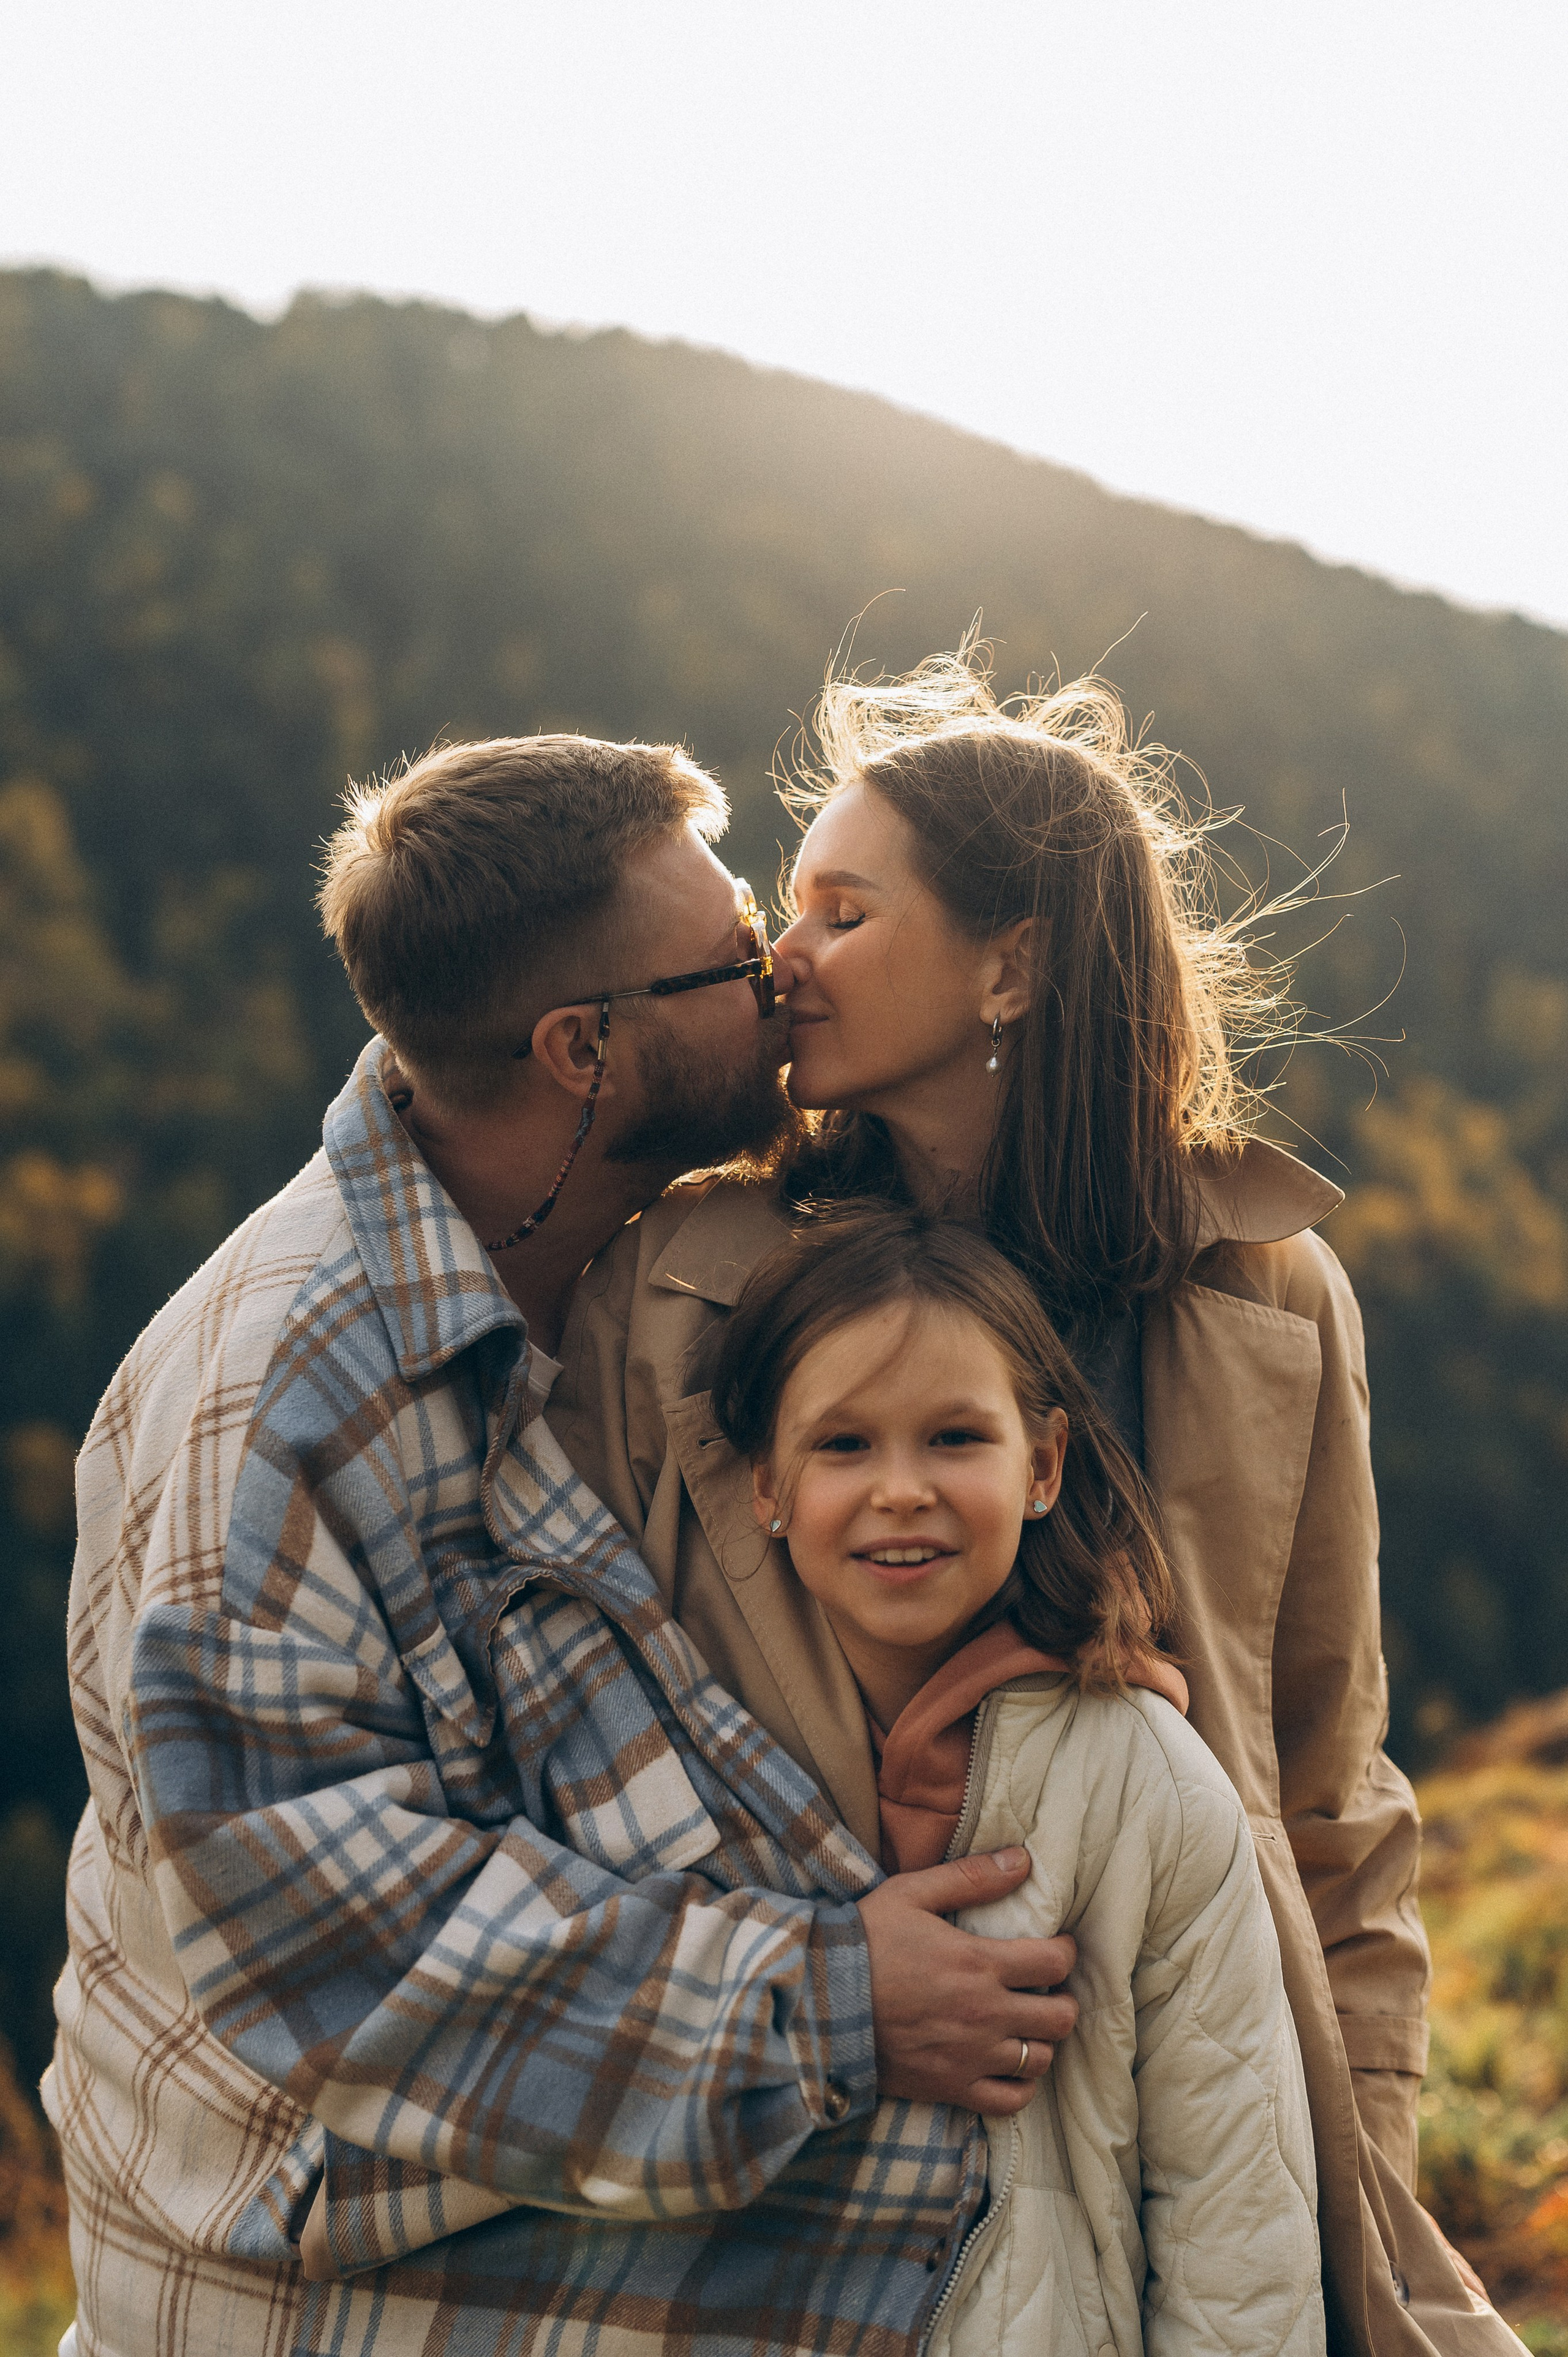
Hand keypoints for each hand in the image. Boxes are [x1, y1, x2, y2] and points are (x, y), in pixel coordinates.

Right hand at [857, 1847, 1076, 2113]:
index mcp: (979, 1963)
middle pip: (1060, 2016)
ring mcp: (970, 2057)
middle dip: (1061, 1998)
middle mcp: (985, 2014)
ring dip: (1041, 2040)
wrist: (819, 2001)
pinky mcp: (951, 2088)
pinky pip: (1011, 2101)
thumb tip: (1023, 1859)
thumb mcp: (912, 1894)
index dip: (1065, 1952)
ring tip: (1026, 2024)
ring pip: (1040, 2059)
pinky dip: (1020, 2086)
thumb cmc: (864, 1941)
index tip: (1055, 1947)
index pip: (1054, 1962)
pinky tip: (1010, 2067)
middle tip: (1044, 1988)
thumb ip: (971, 1877)